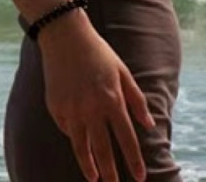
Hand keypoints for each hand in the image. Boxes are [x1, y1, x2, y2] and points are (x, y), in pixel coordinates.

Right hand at [39, 10, 155, 181]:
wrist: (65, 37)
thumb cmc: (98, 52)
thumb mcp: (122, 71)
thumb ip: (136, 99)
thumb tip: (148, 124)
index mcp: (112, 99)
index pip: (126, 137)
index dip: (134, 159)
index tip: (140, 177)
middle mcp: (92, 108)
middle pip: (103, 148)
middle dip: (111, 171)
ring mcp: (72, 110)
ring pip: (81, 147)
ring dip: (89, 165)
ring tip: (95, 179)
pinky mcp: (56, 108)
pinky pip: (67, 129)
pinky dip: (74, 138)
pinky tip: (80, 144)